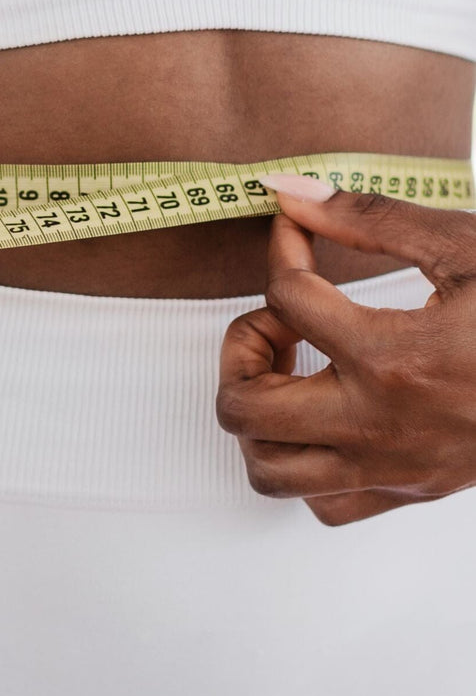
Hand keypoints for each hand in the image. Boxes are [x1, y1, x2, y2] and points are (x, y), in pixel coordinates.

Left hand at [216, 176, 475, 524]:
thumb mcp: (466, 247)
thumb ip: (369, 218)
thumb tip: (289, 192)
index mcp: (394, 358)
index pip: (285, 296)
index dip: (280, 248)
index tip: (294, 231)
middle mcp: (382, 425)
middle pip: (243, 406)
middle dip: (241, 348)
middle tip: (279, 317)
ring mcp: (394, 468)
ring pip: (268, 469)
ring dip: (258, 413)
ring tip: (294, 368)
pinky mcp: (412, 491)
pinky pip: (323, 504)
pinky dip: (304, 463)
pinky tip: (327, 413)